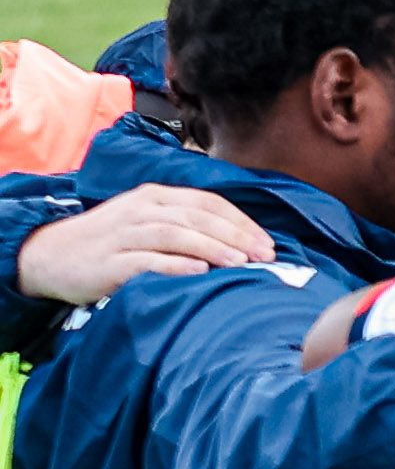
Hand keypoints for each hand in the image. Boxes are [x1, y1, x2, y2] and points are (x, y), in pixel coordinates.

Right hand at [21, 187, 273, 306]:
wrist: (51, 255)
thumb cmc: (111, 242)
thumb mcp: (147, 222)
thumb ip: (185, 226)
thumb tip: (240, 244)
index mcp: (154, 197)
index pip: (207, 203)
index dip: (241, 222)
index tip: (268, 243)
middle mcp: (140, 211)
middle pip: (196, 217)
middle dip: (235, 235)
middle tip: (265, 256)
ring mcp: (123, 235)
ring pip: (174, 235)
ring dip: (212, 247)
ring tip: (241, 262)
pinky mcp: (108, 262)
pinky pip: (145, 260)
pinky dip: (175, 264)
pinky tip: (199, 271)